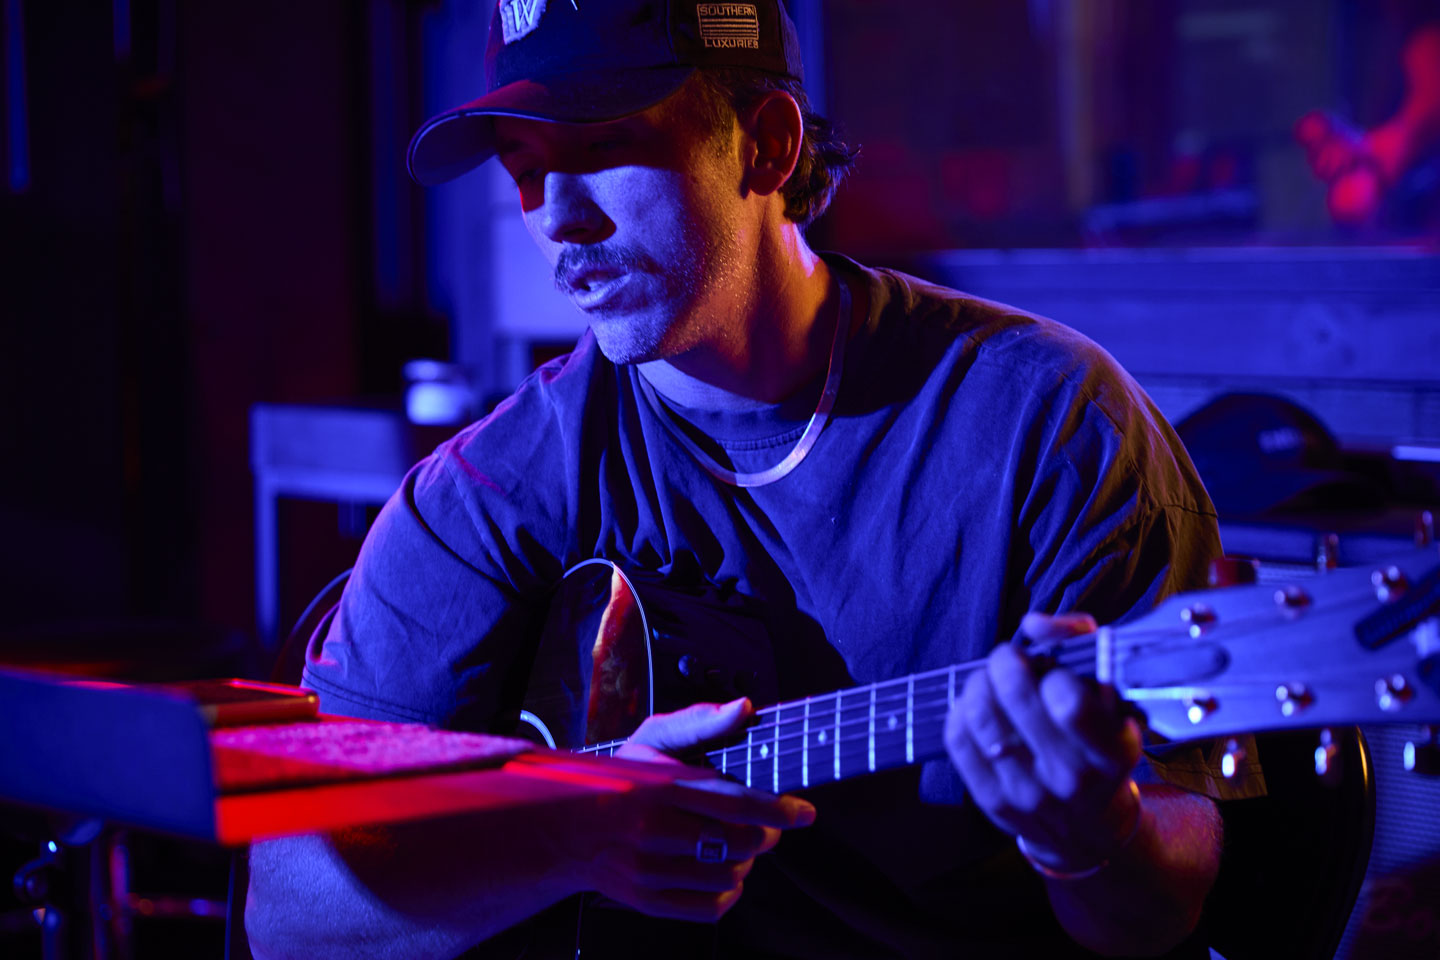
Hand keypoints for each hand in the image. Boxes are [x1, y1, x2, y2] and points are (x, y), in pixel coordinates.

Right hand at [566, 699, 815, 920]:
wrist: (565, 826)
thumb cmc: (622, 775)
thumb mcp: (654, 736)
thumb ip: (702, 722)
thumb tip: (745, 707)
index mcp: (660, 786)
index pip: (735, 803)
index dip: (778, 810)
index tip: (805, 812)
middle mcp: (652, 830)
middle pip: (738, 844)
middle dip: (766, 835)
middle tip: (768, 826)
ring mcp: (647, 870)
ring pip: (728, 877)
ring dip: (747, 862)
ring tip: (739, 845)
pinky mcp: (645, 900)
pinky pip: (709, 907)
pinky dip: (729, 893)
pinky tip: (725, 872)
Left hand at [944, 612, 1142, 872]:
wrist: (1087, 824)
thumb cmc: (1097, 741)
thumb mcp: (1111, 696)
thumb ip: (1080, 643)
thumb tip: (1033, 624)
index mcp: (1111, 750)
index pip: (1070, 702)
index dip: (1053, 671)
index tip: (1051, 669)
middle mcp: (1072, 777)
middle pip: (1016, 699)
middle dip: (1006, 663)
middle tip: (1009, 659)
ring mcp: (1029, 793)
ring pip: (980, 717)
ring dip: (978, 683)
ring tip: (989, 679)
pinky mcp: (993, 802)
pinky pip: (958, 741)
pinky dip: (960, 710)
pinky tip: (975, 706)